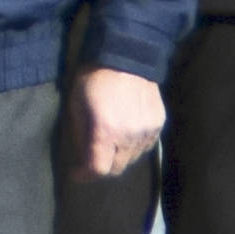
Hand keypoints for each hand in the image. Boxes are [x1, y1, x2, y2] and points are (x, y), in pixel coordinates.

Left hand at [71, 65, 164, 180]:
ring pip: (133, 159)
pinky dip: (133, 147)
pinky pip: (146, 147)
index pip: (99, 169)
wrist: (127, 58)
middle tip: (91, 160)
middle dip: (102, 168)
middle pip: (117, 168)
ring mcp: (147, 131)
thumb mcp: (75, 105)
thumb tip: (80, 158)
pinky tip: (125, 137)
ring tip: (108, 146)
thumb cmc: (93, 80)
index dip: (85, 175)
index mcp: (105, 131)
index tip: (77, 174)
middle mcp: (129, 136)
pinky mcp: (159, 125)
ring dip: (119, 157)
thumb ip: (79, 134)